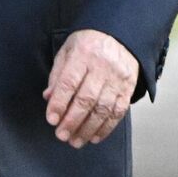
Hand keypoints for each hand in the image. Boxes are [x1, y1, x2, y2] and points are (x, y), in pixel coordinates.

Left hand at [42, 29, 138, 148]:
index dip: (59, 103)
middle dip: (72, 121)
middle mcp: (102, 67)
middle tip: (62, 135)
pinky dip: (106, 127)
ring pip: (103, 108)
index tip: (51, 119)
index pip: (69, 82)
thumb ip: (58, 75)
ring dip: (88, 129)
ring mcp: (117, 78)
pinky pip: (118, 111)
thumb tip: (49, 98)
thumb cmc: (88, 45)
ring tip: (76, 141)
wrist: (119, 35)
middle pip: (86, 99)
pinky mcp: (128, 87)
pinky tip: (95, 136)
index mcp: (83, 54)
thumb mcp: (68, 51)